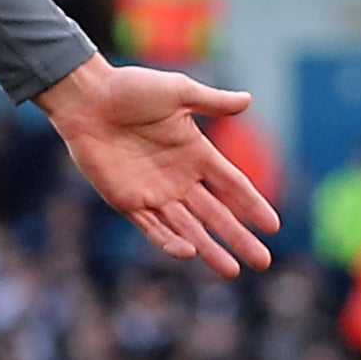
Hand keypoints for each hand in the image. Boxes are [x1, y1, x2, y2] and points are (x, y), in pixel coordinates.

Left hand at [37, 55, 277, 277]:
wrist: (87, 98)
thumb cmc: (131, 88)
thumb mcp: (177, 92)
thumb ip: (212, 101)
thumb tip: (249, 99)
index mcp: (196, 152)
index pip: (232, 184)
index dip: (252, 204)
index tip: (273, 226)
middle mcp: (180, 177)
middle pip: (216, 214)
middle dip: (239, 238)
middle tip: (262, 262)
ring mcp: (154, 192)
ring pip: (189, 228)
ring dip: (210, 250)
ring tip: (232, 271)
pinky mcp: (128, 201)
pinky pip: (153, 227)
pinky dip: (170, 242)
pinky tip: (190, 252)